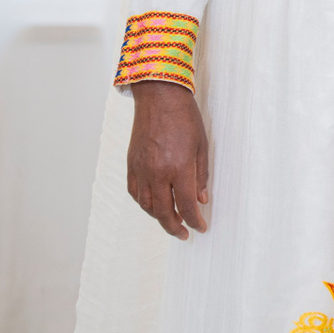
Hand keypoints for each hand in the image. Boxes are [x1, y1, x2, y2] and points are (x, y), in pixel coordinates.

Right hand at [127, 80, 208, 239]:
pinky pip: (136, 193)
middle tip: (185, 234)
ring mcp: (141, 170)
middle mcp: (157, 173)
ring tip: (172, 222)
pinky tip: (154, 206)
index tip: (201, 228)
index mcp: (178, 168)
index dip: (195, 220)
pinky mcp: (131, 165)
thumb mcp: (202, 146)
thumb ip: (201, 175)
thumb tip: (202, 199)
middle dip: (175, 227)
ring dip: (159, 218)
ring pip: (147, 206)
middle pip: (164, 211)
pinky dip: (145, 204)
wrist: (159, 98)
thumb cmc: (185, 118)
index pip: (187, 204)